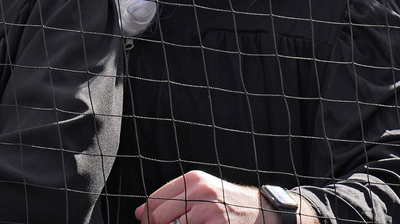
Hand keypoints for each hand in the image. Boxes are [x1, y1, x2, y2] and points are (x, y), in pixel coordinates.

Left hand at [135, 171, 269, 223]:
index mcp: (194, 179)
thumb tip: (140, 212)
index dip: (146, 217)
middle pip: (158, 216)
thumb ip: (173, 197)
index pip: (155, 200)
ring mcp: (209, 210)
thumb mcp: (202, 190)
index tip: (147, 223)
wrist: (259, 211)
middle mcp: (200, 191)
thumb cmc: (226, 202)